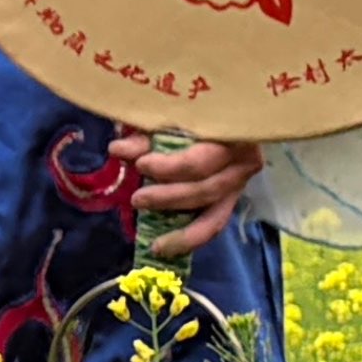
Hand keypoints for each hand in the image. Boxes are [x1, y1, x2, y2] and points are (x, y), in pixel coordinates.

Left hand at [129, 128, 261, 258]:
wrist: (226, 115)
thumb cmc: (195, 113)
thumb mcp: (170, 119)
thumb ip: (146, 137)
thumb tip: (117, 150)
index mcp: (232, 135)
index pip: (201, 160)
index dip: (170, 167)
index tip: (141, 164)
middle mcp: (244, 164)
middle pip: (206, 190)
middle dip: (168, 198)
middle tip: (137, 199)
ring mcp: (240, 185)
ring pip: (214, 217)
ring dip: (182, 232)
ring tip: (155, 243)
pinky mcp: (231, 200)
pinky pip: (213, 225)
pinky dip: (190, 239)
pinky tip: (166, 248)